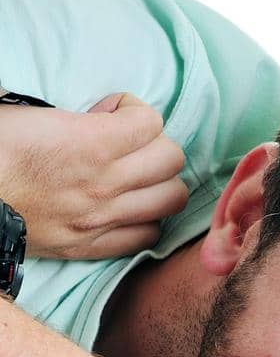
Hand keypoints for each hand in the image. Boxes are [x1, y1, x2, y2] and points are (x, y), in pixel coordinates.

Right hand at [0, 93, 186, 258]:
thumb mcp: (30, 115)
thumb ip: (80, 117)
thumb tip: (108, 114)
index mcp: (88, 144)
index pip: (151, 121)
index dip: (134, 110)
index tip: (114, 113)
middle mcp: (104, 184)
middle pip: (172, 159)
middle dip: (154, 144)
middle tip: (129, 144)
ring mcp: (101, 219)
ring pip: (171, 198)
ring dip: (159, 182)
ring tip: (136, 176)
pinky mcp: (91, 246)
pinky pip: (148, 236)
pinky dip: (146, 220)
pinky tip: (128, 207)